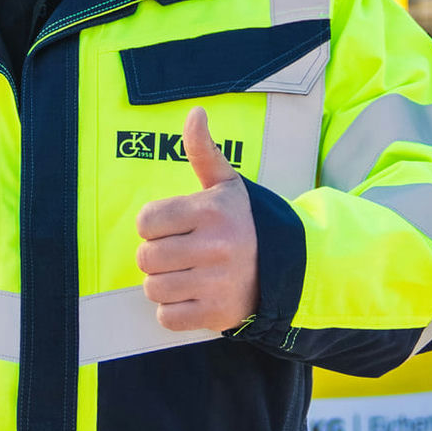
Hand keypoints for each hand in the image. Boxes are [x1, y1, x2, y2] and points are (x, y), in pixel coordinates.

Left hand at [134, 107, 259, 334]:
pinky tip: (191, 296)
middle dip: (157, 256)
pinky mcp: (216, 314)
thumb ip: (204, 151)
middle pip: (146, 258)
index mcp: (211, 212)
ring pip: (153, 289)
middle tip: (179, 254)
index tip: (172, 227)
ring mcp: (216, 283)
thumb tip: (195, 113)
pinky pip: (167, 317)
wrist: (285, 269)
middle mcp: (214, 247)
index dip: (153, 225)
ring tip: (186, 275)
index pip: (146, 221)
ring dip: (163, 284)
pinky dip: (173, 310)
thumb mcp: (226, 185)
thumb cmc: (243, 223)